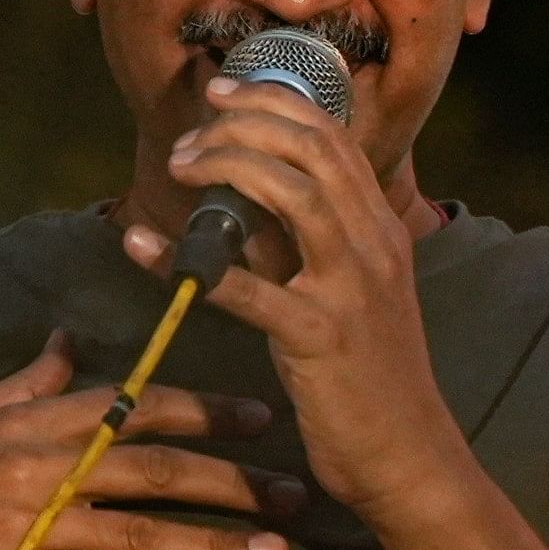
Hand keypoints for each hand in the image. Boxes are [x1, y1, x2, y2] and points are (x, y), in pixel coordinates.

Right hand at [0, 332, 301, 549]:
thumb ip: (21, 385)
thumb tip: (65, 342)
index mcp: (30, 421)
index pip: (135, 405)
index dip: (206, 409)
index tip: (264, 414)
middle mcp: (40, 466)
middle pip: (159, 468)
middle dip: (237, 477)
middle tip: (301, 490)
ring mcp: (30, 527)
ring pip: (145, 535)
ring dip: (218, 546)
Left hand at [124, 76, 470, 520]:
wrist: (408, 456)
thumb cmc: (368, 376)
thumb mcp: (344, 294)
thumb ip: (296, 245)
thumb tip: (232, 202)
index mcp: (380, 228)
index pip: (331, 137)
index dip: (273, 101)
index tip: (221, 93)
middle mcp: (373, 244)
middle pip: (311, 149)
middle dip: (242, 124)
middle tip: (190, 135)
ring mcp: (350, 287)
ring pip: (293, 194)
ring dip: (226, 167)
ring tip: (178, 168)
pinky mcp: (319, 335)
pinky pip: (245, 287)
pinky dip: (186, 262)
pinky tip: (140, 247)